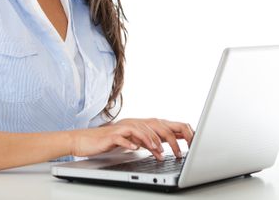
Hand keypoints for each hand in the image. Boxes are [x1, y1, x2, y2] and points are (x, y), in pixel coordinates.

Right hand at [69, 118, 194, 160]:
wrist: (87, 140)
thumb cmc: (111, 142)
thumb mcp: (134, 141)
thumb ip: (148, 141)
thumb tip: (165, 146)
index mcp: (142, 124)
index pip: (165, 124)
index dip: (178, 131)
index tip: (191, 142)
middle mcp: (135, 123)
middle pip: (157, 125)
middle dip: (171, 138)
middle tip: (179, 152)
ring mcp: (124, 127)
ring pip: (142, 130)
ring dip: (152, 143)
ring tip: (160, 154)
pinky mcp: (112, 135)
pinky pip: (123, 137)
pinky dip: (131, 143)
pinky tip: (136, 150)